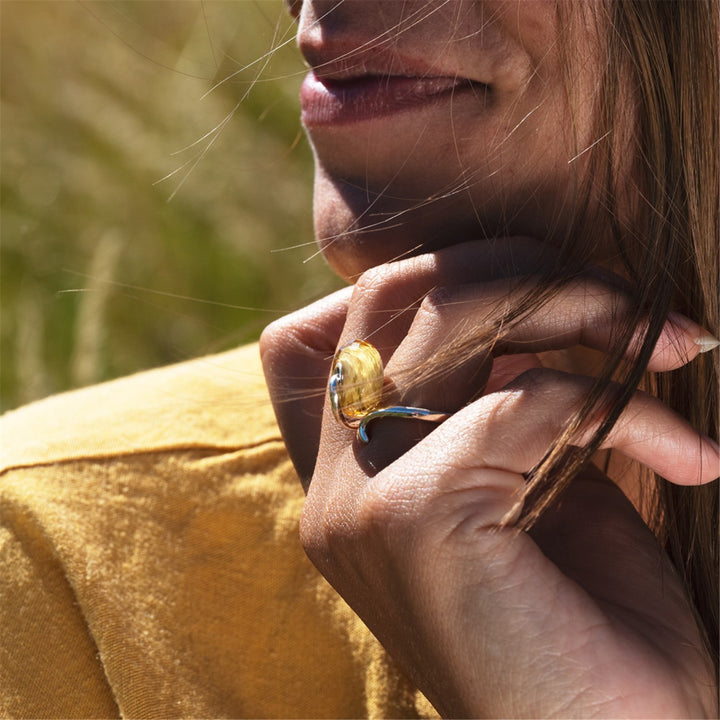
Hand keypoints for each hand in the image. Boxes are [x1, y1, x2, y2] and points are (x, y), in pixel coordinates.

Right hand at [261, 239, 718, 717]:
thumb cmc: (584, 624)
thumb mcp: (530, 483)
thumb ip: (499, 397)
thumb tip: (526, 307)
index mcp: (349, 477)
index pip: (326, 328)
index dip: (422, 280)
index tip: (527, 294)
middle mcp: (334, 483)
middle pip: (390, 295)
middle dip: (514, 269)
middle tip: (623, 297)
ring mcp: (360, 499)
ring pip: (447, 320)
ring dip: (574, 307)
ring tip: (669, 339)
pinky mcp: (414, 517)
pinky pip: (528, 400)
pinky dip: (622, 408)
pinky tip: (688, 454)